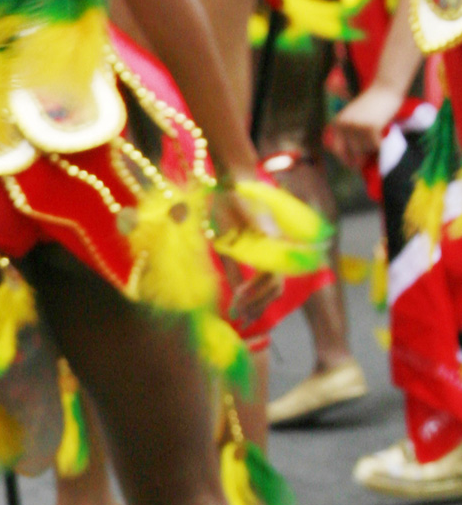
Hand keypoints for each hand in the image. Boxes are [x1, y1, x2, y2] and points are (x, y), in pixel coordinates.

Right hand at [212, 185, 285, 328]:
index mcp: (268, 251)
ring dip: (255, 301)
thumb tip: (236, 292)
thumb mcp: (229, 244)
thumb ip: (236, 267)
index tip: (242, 317)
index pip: (271, 285)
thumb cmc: (227, 208)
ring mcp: (275, 245)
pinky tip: (238, 295)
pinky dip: (253, 287)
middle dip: (259, 308)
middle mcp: (276, 250)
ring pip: (274, 284)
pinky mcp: (270, 242)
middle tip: (243, 322)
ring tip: (238, 312)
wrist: (231, 182)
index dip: (259, 303)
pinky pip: (266, 272)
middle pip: (276, 288)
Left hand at [327, 84, 403, 171]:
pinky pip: (376, 145)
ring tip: (377, 134)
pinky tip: (384, 133)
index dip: (345, 159)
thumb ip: (348, 133)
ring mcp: (357, 126)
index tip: (352, 166)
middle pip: (353, 151)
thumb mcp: (352, 116)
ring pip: (366, 149)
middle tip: (367, 159)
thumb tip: (351, 158)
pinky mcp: (371, 128)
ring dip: (373, 146)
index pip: (337, 149)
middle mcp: (345, 125)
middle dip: (361, 157)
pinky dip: (381, 143)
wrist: (385, 88)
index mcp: (337, 123)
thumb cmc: (372, 103)